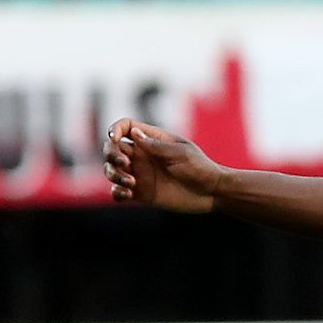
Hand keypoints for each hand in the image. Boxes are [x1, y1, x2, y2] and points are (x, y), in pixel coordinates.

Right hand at [105, 119, 221, 214]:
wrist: (212, 193)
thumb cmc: (200, 168)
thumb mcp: (180, 154)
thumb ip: (156, 146)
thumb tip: (133, 133)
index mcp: (152, 140)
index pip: (126, 127)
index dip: (115, 129)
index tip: (115, 139)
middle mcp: (142, 155)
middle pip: (112, 148)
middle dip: (110, 154)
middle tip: (124, 164)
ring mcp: (141, 174)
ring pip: (112, 170)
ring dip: (114, 174)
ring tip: (130, 183)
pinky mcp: (142, 193)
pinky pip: (120, 192)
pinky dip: (117, 193)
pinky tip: (127, 194)